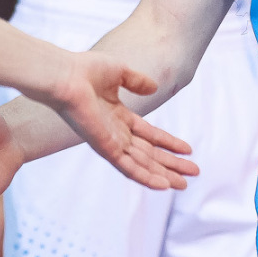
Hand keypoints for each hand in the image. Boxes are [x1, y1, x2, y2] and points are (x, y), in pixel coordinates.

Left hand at [40, 49, 198, 190]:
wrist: (65, 77)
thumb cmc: (84, 70)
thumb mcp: (119, 72)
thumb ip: (137, 81)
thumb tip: (153, 88)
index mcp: (117, 116)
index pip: (148, 134)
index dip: (168, 142)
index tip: (187, 150)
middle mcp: (115, 133)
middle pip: (149, 153)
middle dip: (171, 164)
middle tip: (192, 173)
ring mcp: (110, 142)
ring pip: (143, 164)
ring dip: (164, 175)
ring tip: (184, 184)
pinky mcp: (105, 148)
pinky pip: (128, 167)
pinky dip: (145, 177)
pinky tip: (163, 185)